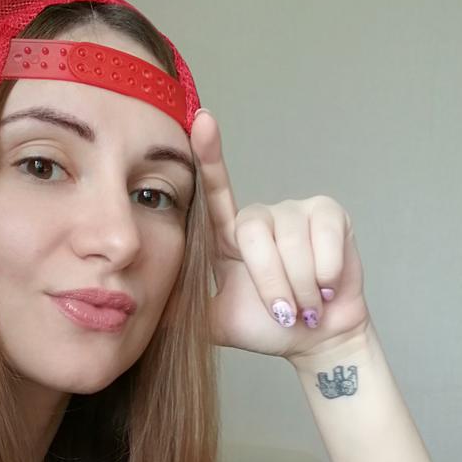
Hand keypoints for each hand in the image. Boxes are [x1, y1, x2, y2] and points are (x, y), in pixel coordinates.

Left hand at [190, 109, 370, 361]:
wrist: (316, 339)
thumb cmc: (268, 326)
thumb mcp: (215, 320)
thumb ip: (181, 310)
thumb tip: (132, 308)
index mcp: (229, 236)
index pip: (214, 191)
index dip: (208, 156)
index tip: (200, 122)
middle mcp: (260, 217)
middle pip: (253, 233)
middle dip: (270, 282)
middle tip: (284, 312)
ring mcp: (295, 211)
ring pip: (289, 240)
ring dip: (299, 284)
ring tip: (306, 302)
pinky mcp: (329, 214)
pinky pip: (322, 237)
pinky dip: (325, 270)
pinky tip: (327, 285)